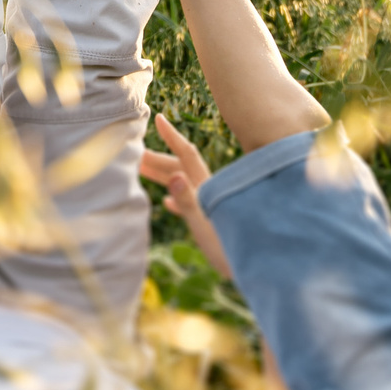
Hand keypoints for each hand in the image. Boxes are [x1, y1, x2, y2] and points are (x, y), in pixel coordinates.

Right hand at [138, 115, 229, 278]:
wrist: (256, 271)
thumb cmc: (230, 251)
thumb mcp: (204, 227)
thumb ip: (188, 202)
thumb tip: (173, 176)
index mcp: (208, 188)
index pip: (187, 155)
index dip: (172, 137)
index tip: (158, 118)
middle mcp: (209, 192)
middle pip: (179, 168)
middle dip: (157, 159)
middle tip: (133, 152)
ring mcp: (210, 206)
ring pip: (182, 184)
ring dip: (161, 176)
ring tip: (141, 170)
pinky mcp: (211, 222)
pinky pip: (188, 205)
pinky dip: (174, 199)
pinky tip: (165, 203)